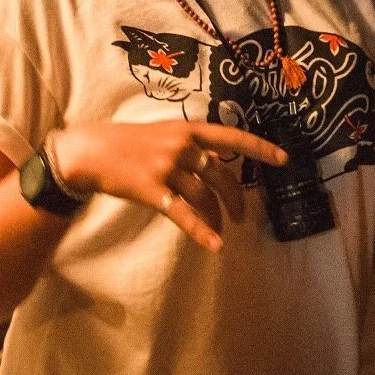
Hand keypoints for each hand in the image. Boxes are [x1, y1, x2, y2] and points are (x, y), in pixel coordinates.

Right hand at [52, 120, 286, 252]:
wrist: (91, 151)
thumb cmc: (129, 143)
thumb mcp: (166, 135)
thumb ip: (193, 146)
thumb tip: (219, 160)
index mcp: (188, 129)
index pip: (232, 137)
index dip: (260, 148)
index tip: (284, 159)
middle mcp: (182, 145)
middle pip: (222, 175)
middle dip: (236, 199)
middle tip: (241, 217)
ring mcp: (167, 167)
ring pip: (204, 197)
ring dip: (216, 218)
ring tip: (219, 229)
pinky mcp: (152, 189)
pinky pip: (183, 215)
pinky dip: (202, 232)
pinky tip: (215, 245)